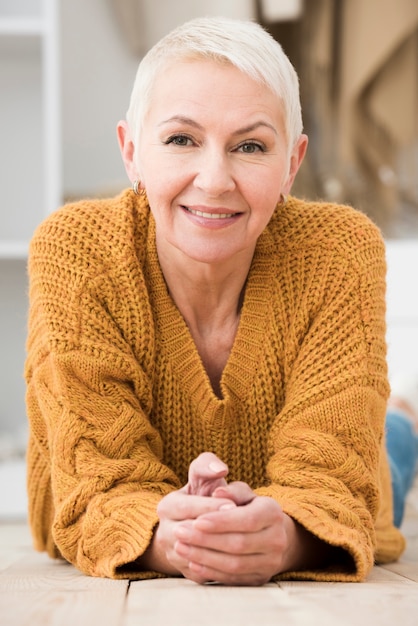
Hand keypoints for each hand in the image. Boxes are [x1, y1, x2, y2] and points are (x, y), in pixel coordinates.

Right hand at [139, 454, 235, 576]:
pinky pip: (203, 573)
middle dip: (217, 529)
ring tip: (246, 542)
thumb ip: (208, 465)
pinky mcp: (186, 573)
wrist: (194, 525)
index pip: (187, 507)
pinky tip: (242, 558)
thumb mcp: (202, 476)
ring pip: (196, 557)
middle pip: (190, 533)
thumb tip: (220, 468)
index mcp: (167, 506)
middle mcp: (165, 532)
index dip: (210, 507)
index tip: (233, 505)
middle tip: (244, 525)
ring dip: (221, 550)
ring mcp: (174, 555)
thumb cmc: (203, 495)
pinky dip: (222, 567)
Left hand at [173, 485, 293, 584]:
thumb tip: (218, 492)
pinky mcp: (260, 579)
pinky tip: (192, 563)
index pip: (247, 519)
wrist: (266, 532)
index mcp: (273, 512)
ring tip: (180, 547)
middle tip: (179, 532)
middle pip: (239, 543)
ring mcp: (271, 562)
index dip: (221, 522)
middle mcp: (278, 539)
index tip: (197, 521)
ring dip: (204, 557)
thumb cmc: (245, 506)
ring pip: (235, 564)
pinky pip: (233, 579)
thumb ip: (230, 489)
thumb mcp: (240, 491)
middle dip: (206, 539)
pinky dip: (211, 572)